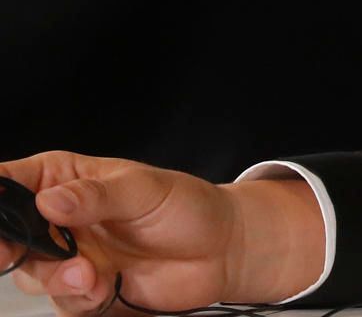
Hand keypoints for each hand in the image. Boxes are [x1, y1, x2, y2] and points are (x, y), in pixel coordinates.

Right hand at [0, 151, 315, 315]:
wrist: (221, 250)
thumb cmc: (186, 205)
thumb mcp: (144, 189)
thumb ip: (96, 195)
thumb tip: (50, 201)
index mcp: (62, 179)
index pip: (7, 183)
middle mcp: (55, 219)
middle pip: (5, 235)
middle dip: (4, 248)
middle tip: (12, 255)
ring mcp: (66, 256)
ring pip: (30, 273)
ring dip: (56, 278)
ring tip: (92, 276)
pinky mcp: (82, 290)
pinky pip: (62, 302)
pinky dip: (80, 299)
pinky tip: (105, 289)